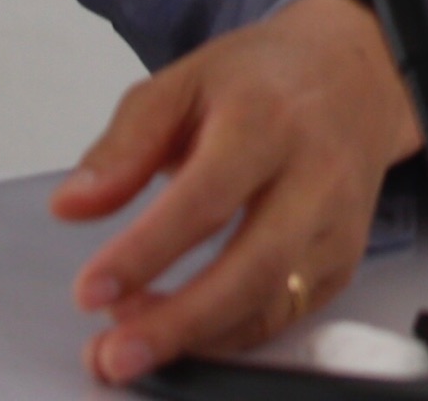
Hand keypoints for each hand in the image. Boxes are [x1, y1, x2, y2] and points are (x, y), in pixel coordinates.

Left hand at [53, 0, 423, 384]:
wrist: (356, 75)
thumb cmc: (262, 80)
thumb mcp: (184, 82)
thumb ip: (125, 145)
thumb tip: (71, 206)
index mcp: (266, 119)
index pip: (206, 197)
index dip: (146, 252)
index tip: (90, 290)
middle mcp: (314, 174)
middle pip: (253, 266)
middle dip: (179, 322)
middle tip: (113, 352)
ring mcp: (336, 222)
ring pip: (273, 302)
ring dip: (197, 336)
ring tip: (130, 342)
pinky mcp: (343, 258)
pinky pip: (284, 315)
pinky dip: (227, 335)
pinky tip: (180, 328)